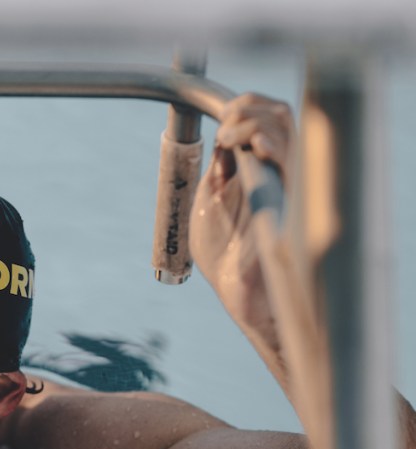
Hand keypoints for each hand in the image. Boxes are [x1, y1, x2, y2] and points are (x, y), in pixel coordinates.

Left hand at [189, 94, 296, 382]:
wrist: (232, 288)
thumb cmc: (223, 250)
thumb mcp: (210, 199)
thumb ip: (218, 168)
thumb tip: (223, 137)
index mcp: (256, 167)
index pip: (267, 118)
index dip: (247, 106)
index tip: (223, 119)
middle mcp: (275, 170)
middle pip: (282, 115)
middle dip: (250, 109)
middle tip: (225, 128)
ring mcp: (284, 182)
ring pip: (289, 131)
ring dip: (255, 123)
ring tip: (231, 136)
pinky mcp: (288, 199)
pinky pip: (291, 162)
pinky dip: (273, 146)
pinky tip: (252, 145)